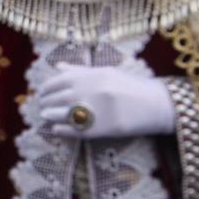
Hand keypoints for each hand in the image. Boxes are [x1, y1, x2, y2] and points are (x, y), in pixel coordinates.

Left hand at [38, 65, 174, 139]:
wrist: (157, 105)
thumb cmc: (132, 87)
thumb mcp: (107, 72)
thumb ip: (81, 71)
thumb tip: (57, 67)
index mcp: (93, 75)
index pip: (60, 80)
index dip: (47, 87)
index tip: (42, 92)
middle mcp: (92, 91)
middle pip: (60, 98)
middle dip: (46, 102)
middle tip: (41, 106)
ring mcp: (96, 110)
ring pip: (64, 114)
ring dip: (51, 115)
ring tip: (45, 116)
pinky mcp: (102, 129)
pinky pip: (75, 130)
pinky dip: (62, 130)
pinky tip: (56, 130)